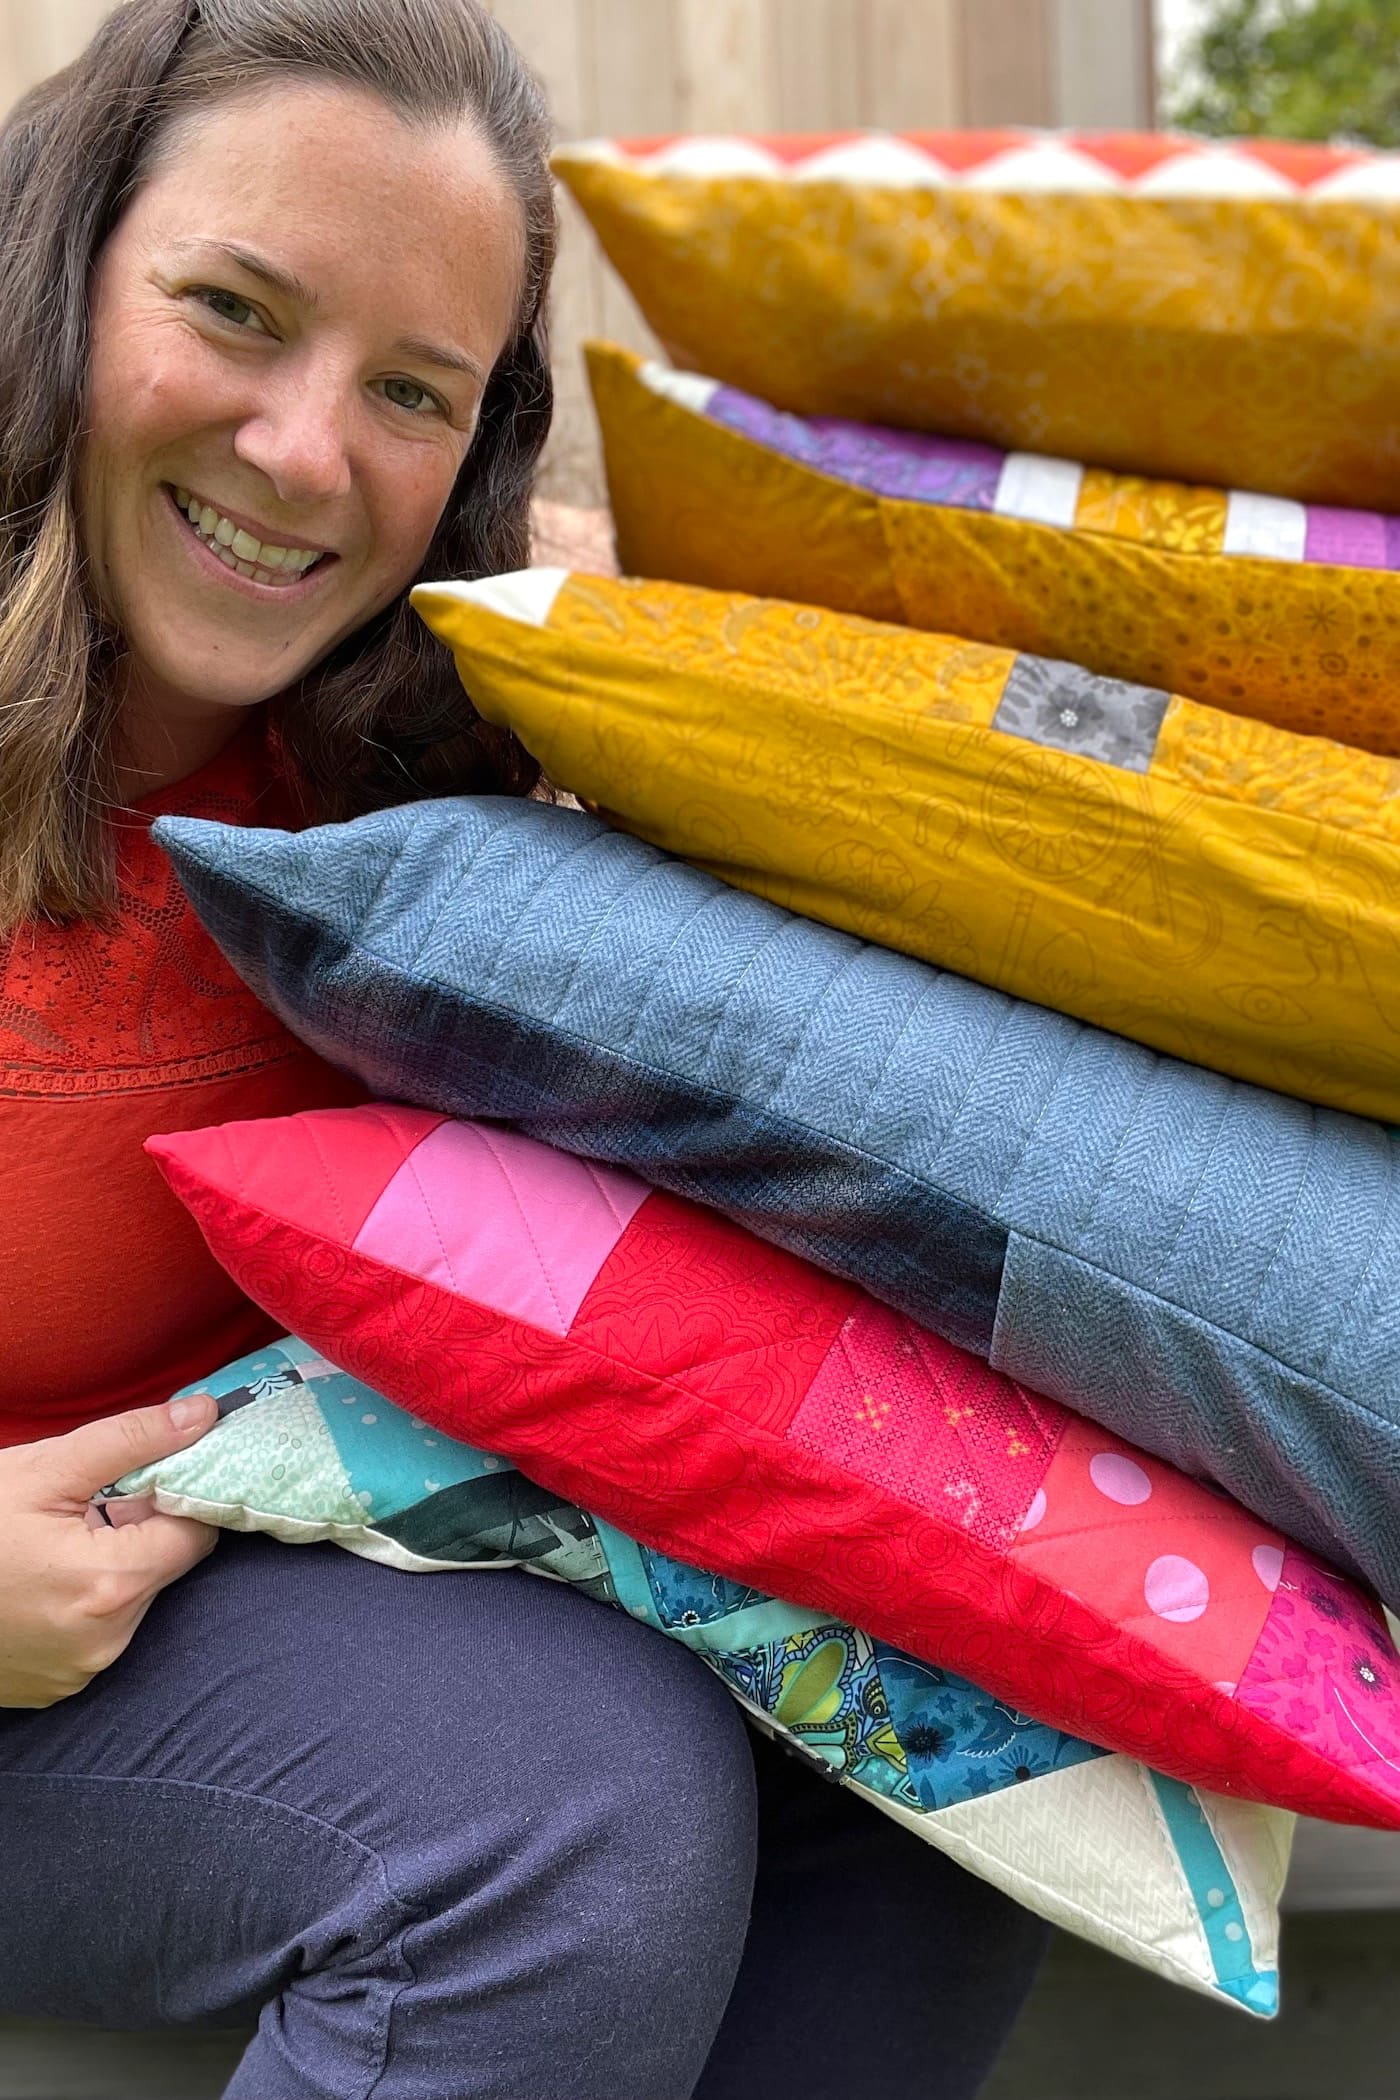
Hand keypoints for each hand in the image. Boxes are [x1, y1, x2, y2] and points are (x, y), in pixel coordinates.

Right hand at [0, 1394, 219, 1708]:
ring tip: (53, 1546)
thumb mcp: (45, 1469)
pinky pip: (98, 1635)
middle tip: (86, 1508)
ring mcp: (79, 1672)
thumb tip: (203, 1414)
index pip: (197, 1534)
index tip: (148, 1478)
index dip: (179, 1498)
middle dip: (138, 1531)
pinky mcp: (57, 1688)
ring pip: (133, 1602)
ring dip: (111, 1568)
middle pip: (164, 1569)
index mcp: (110, 1585)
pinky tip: (40, 1583)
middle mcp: (105, 1642)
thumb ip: (133, 1439)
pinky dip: (84, 1605)